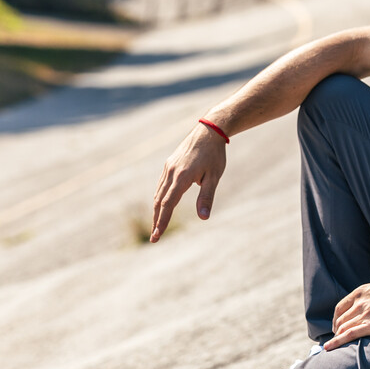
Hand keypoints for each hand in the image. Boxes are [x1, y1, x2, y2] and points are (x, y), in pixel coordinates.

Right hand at [150, 124, 226, 241]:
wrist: (209, 130)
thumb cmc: (214, 154)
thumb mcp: (214, 177)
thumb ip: (206, 197)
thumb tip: (203, 217)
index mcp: (182, 177)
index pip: (168, 204)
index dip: (162, 221)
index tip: (157, 236)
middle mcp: (171, 173)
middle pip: (160, 201)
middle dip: (157, 220)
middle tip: (155, 238)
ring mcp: (168, 168)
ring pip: (159, 193)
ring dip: (157, 210)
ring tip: (157, 226)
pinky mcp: (169, 164)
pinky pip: (161, 184)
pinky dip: (160, 198)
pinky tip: (162, 205)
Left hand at [324, 274, 369, 350]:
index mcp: (361, 292)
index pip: (340, 307)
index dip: (336, 319)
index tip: (337, 326)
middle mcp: (360, 302)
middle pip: (341, 319)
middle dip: (336, 330)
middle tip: (337, 338)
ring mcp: (366, 313)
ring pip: (343, 328)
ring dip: (336, 338)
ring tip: (332, 346)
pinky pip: (350, 334)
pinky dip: (337, 342)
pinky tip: (330, 347)